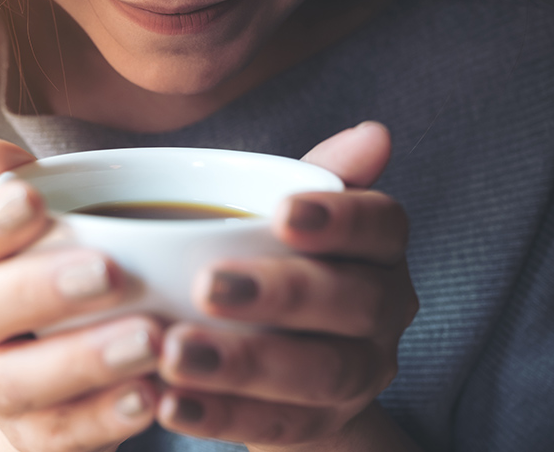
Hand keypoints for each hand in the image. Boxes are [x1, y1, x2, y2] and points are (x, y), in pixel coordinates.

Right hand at [0, 134, 160, 451]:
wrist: (69, 378)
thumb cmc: (67, 279)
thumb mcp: (57, 226)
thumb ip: (22, 187)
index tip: (33, 197)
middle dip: (38, 289)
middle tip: (110, 273)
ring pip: (14, 383)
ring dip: (83, 360)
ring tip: (150, 340)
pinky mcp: (33, 438)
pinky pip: (61, 436)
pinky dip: (106, 418)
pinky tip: (155, 397)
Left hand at [155, 122, 420, 450]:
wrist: (290, 366)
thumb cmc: (281, 264)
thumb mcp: (292, 219)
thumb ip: (316, 177)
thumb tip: (373, 132)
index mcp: (379, 250)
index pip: (381, 224)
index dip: (339, 219)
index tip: (282, 213)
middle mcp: (383, 310)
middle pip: (353, 302)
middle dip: (281, 294)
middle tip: (209, 286)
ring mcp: (358, 375)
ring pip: (318, 374)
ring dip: (245, 365)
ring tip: (175, 353)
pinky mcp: (322, 426)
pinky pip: (278, 428)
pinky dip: (222, 417)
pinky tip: (170, 405)